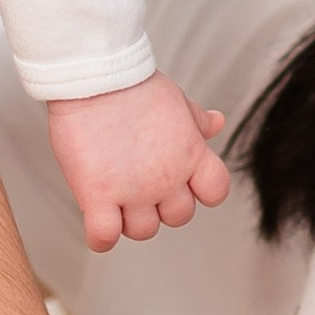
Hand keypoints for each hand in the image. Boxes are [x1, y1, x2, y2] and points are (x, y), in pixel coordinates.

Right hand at [48, 73, 230, 251]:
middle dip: (162, 206)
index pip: (215, 192)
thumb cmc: (134, 86)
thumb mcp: (177, 101)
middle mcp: (167, 179)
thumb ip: (197, 121)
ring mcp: (133, 191)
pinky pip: (104, 236)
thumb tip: (217, 123)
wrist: (97, 77)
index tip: (183, 182)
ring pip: (143, 231)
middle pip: (178, 217)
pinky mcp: (97, 195)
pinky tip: (97, 218)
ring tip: (115, 195)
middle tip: (140, 185)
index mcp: (191, 156)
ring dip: (130, 220)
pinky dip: (101, 237)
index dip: (201, 192)